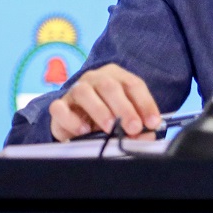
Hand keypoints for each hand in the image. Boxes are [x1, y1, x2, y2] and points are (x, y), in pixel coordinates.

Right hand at [48, 64, 162, 141]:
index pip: (133, 84)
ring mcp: (74, 90)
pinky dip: (71, 119)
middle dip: (124, 108)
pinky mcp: (59, 106)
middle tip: (133, 127)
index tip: (152, 123)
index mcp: (116, 77)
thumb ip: (137, 128)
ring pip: (83, 92)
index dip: (145, 103)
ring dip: (99, 110)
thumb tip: (147, 135)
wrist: (79, 122)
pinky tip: (84, 130)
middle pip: (109, 85)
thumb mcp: (126, 121)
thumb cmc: (109, 118)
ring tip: (110, 128)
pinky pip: (59, 108)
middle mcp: (95, 79)